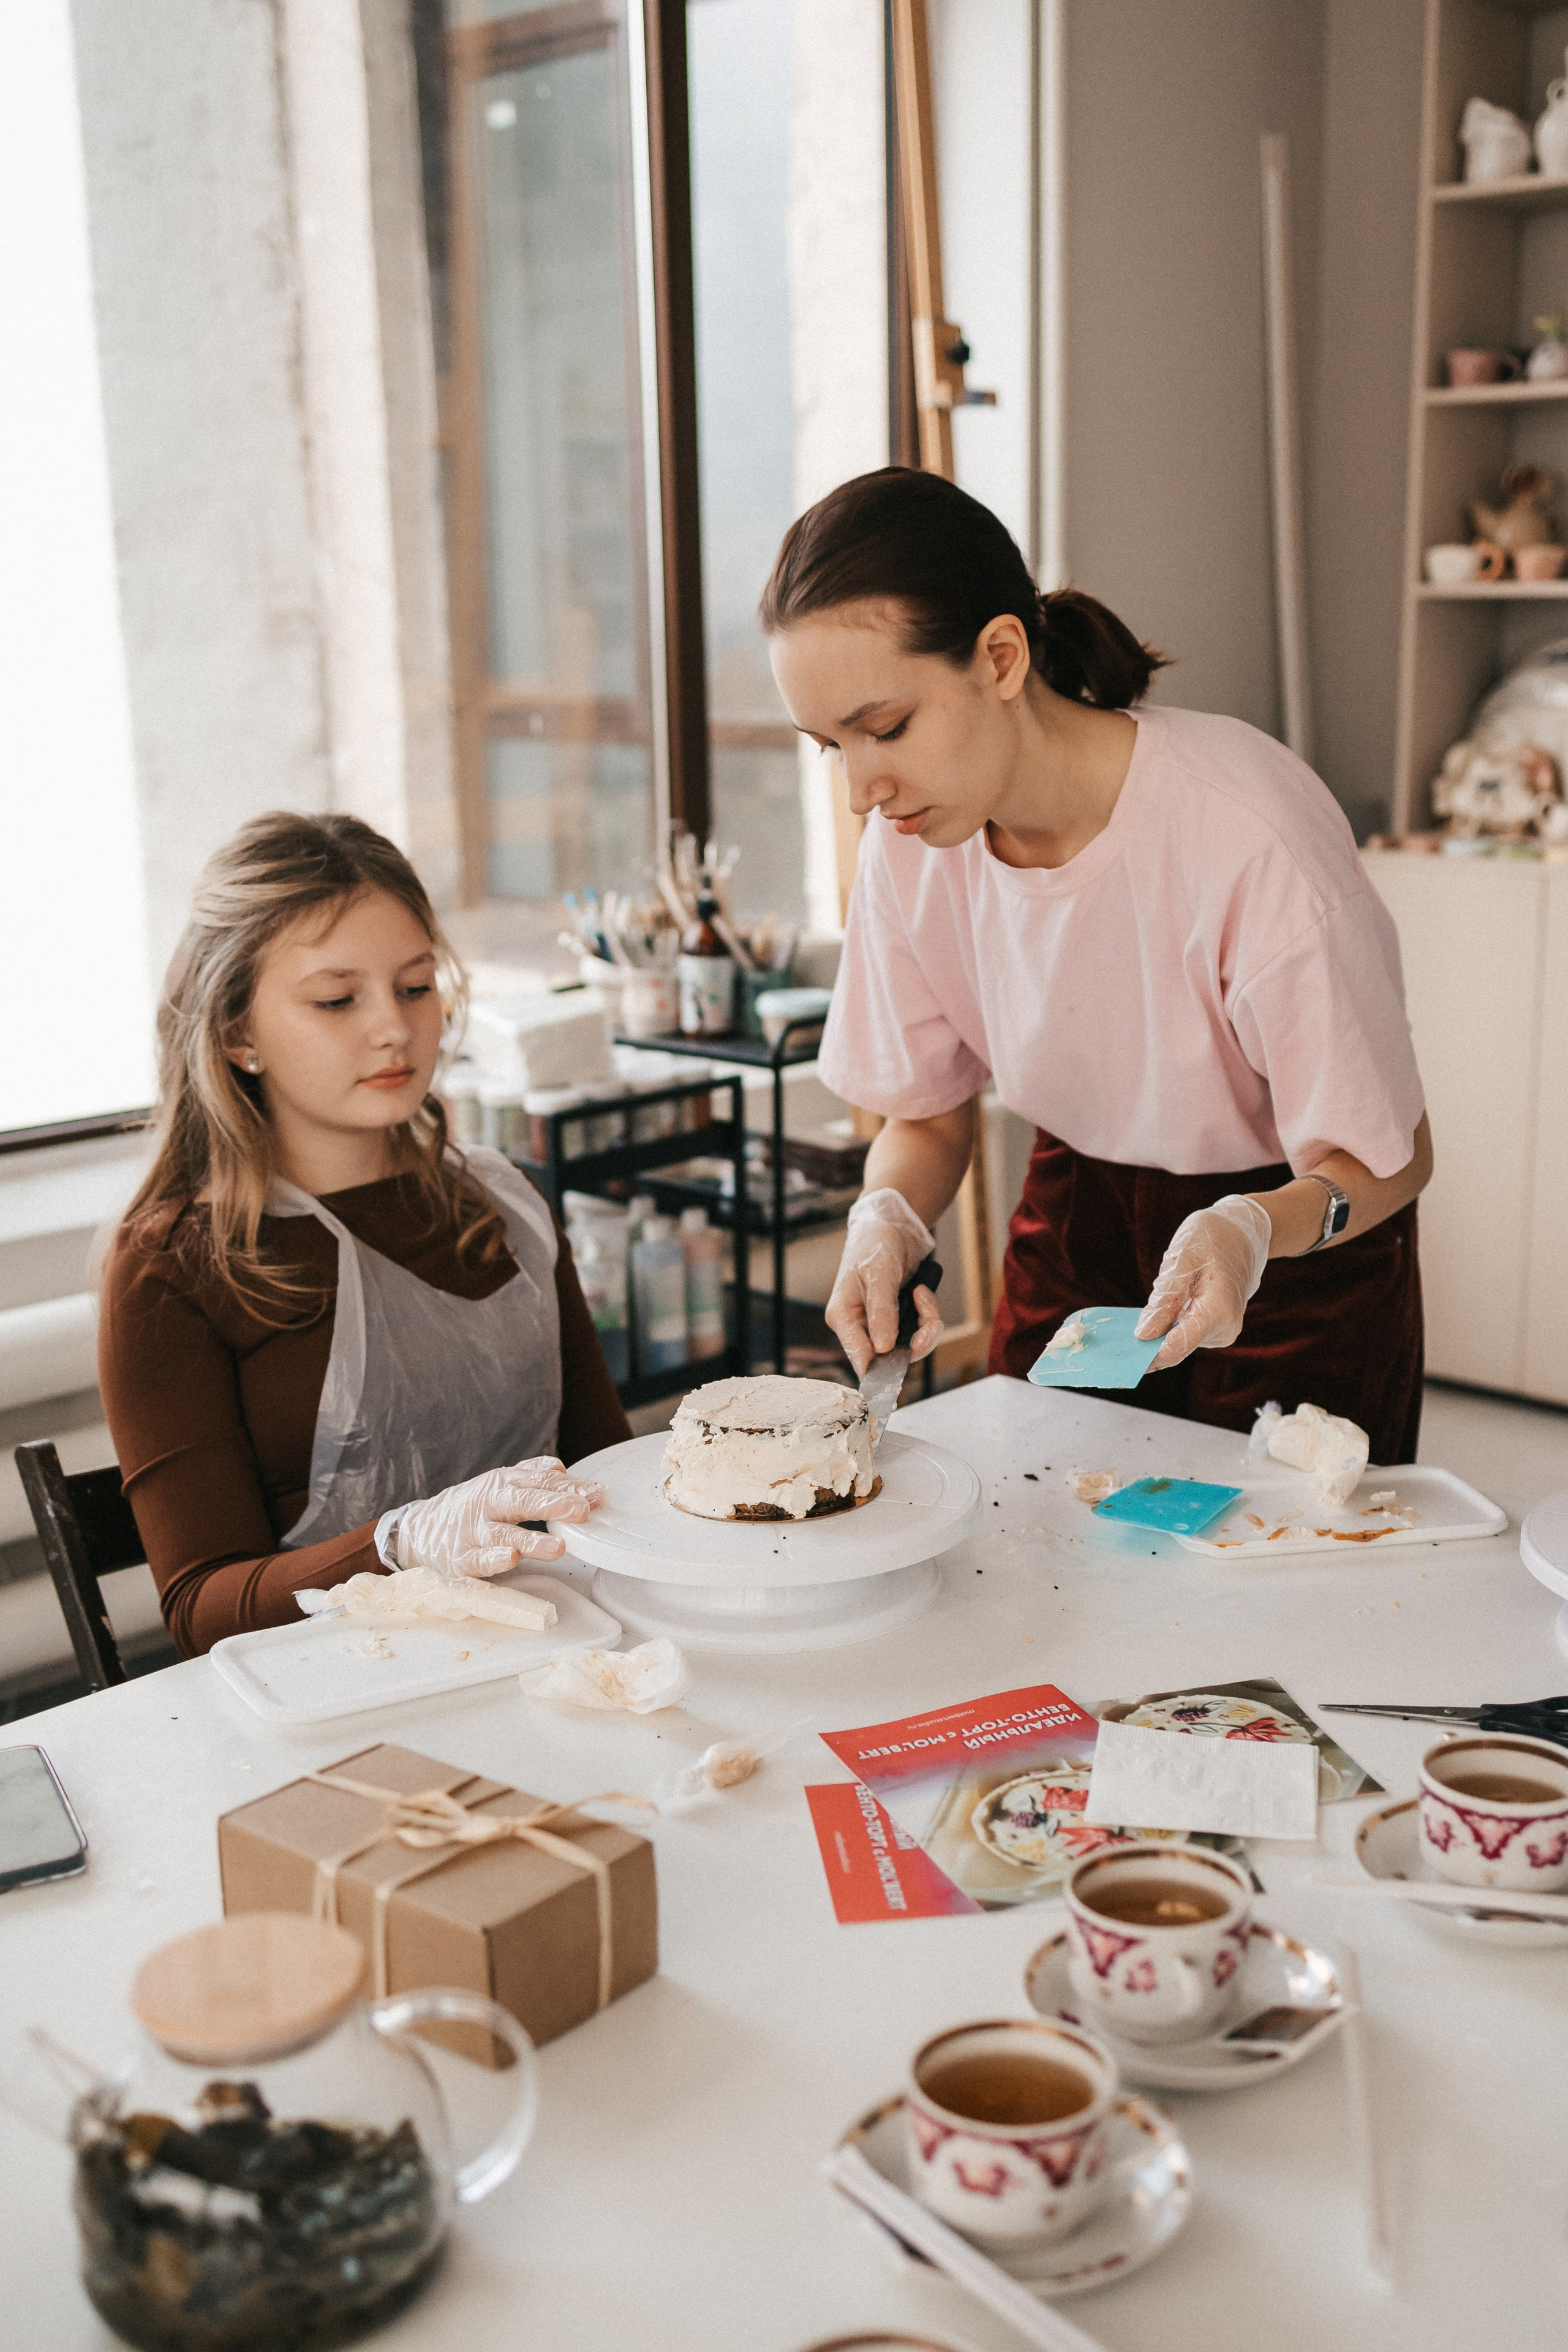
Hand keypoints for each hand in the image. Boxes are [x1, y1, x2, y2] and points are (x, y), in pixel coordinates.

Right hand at [395, 1457, 606, 1579]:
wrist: (418, 1530)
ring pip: (504, 1534)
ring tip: (559, 1546)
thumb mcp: (498, 1483)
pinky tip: (510, 1559)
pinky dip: (493, 1560)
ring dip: (532, 1540)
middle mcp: (489, 1504)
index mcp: (502, 1484)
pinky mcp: (461, 1559)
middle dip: (555, 1505)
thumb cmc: (469, 1507)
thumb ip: (530, 1474)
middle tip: (583, 1510)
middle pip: (523, 1501)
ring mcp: (475, 1532)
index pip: (539, 1482)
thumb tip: (561, 1468)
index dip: (570, 1488)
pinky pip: (478, 1561)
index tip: (598, 1494)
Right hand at [826, 1187, 942, 1377]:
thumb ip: (880, 1311)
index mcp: (843, 1317)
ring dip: (925, 1325)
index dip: (879, 1372)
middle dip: (916, 1340)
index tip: (897, 1380)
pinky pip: (919, 1331)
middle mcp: (860, 1327)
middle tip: (929, 1323)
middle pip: (889, 1357)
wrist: (892, 1226)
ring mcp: (881, 1325)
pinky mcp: (898, 1320)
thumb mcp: (877, 1273)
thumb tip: (881, 1348)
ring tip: (923, 1296)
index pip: (858, 1356)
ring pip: (909, 1347)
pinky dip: (927, 1313)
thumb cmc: (874, 1245)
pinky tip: (921, 1292)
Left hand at [1135, 1195, 1271, 1372]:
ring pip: (1179, 1342)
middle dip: (1147, 1345)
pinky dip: (1168, 1327)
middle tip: (1115, 1343)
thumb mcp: (1183, 1258)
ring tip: (1133, 1322)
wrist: (1243, 1235)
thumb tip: (1143, 1334)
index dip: (1148, 1356)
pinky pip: (1185, 1334)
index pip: (1178, 1346)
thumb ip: (1164, 1298)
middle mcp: (1225, 1328)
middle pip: (1177, 1347)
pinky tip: (1155, 1315)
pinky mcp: (1216, 1330)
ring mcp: (1222, 1331)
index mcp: (1218, 1310)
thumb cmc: (1212, 1239)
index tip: (1120, 1360)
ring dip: (1157, 1333)